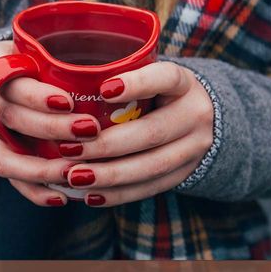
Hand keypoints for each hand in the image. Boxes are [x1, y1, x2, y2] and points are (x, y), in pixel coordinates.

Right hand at [0, 41, 100, 206]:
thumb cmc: (25, 62)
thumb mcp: (32, 49)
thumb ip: (58, 57)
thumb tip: (117, 67)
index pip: (11, 81)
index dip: (38, 96)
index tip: (70, 102)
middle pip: (11, 118)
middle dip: (51, 129)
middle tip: (90, 132)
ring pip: (4, 156)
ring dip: (42, 169)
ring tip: (75, 174)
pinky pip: (7, 177)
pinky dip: (34, 190)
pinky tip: (61, 197)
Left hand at [60, 61, 213, 206]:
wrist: (202, 119)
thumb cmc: (159, 92)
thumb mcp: (151, 76)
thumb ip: (122, 78)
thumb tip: (67, 84)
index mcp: (184, 84)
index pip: (166, 78)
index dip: (137, 84)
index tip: (103, 89)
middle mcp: (195, 115)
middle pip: (152, 132)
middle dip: (107, 145)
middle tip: (69, 150)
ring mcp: (194, 148)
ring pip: (152, 166)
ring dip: (109, 175)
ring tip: (75, 177)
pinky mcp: (185, 174)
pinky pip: (151, 187)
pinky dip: (119, 194)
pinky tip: (91, 195)